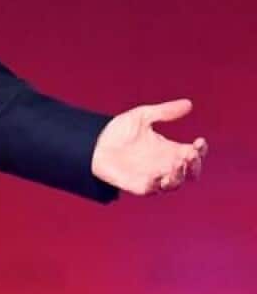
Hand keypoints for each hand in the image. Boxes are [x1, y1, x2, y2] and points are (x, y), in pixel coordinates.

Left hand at [91, 98, 207, 195]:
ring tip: (178, 164)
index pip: (194, 154)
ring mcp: (154, 177)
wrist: (93, 143)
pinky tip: (160, 177)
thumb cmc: (119, 131)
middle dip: (195, 166)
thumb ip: (164, 112)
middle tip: (191, 155)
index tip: (199, 141)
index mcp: (170, 150)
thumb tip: (188, 104)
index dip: (201, 150)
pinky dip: (158, 185)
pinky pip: (153, 190)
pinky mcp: (140, 186)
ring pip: (175, 184)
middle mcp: (166, 165)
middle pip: (191, 172)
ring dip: (180, 176)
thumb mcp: (142, 116)